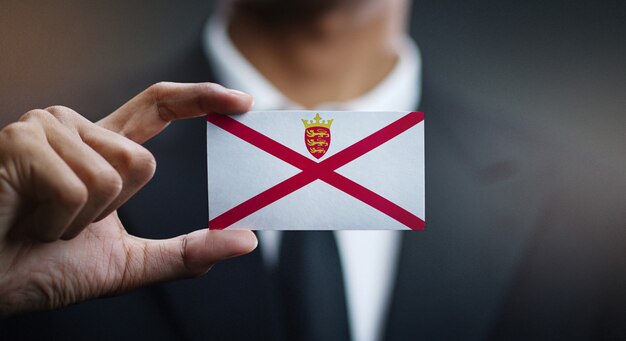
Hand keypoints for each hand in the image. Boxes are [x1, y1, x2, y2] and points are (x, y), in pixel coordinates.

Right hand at [0, 82, 256, 315]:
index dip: (200, 98)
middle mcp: (74, 128)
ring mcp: (45, 129)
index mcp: (100, 148)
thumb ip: (186, 252)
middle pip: (143, 161)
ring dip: (82, 220)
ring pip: (114, 175)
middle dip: (112, 211)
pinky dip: (59, 223)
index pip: (158, 106)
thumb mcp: (128, 263)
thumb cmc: (42, 267)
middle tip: (66, 224)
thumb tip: (245, 240)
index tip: (241, 102)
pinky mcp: (20, 141)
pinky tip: (26, 220)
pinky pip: (78, 187)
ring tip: (41, 222)